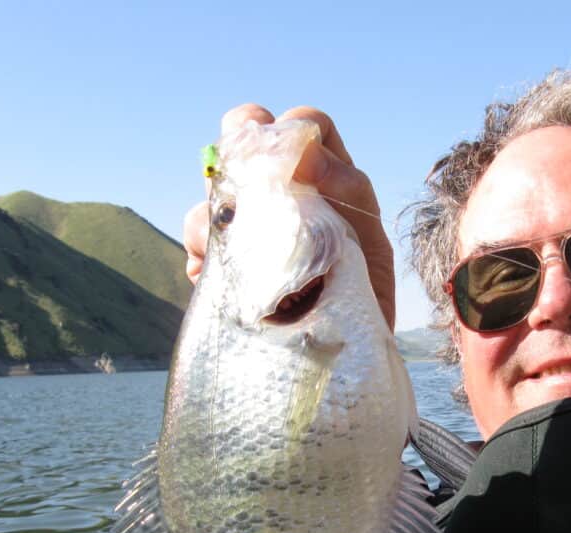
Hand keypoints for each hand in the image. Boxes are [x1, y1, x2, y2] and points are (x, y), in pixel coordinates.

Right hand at [182, 105, 395, 329]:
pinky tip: (224, 278)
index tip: (298, 167)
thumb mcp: (371, 248)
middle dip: (242, 148)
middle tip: (249, 179)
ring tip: (246, 255)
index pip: (310, 129)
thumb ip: (350, 195)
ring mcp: (249, 228)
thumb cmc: (365, 304)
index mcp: (329, 185)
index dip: (298, 132)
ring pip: (215, 192)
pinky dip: (202, 253)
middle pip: (247, 139)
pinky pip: (198, 239)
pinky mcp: (222, 263)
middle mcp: (285, 197)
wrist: (341, 365)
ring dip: (220, 213)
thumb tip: (306, 155)